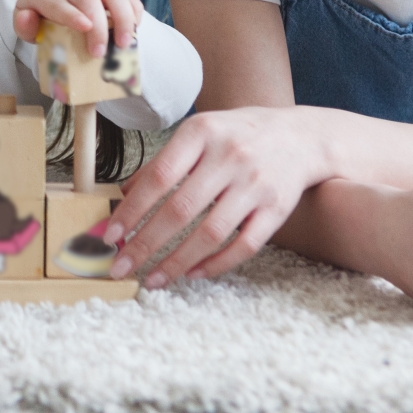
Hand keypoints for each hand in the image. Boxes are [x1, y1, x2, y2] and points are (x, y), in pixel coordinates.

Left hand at [13, 0, 141, 58]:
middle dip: (98, 25)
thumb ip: (24, 25)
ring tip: (125, 43)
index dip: (71, 14)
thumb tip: (28, 19)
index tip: (85, 28)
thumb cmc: (41, 18)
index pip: (57, 2)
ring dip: (122, 17)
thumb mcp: (27, 25)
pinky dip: (133, 10)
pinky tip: (134, 30)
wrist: (54, 2)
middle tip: (100, 52)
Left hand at [100, 106, 322, 287]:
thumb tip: (123, 196)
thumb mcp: (198, 134)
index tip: (111, 235)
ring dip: (177, 261)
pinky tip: (192, 273)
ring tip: (153, 279)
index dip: (132, 210)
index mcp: (201, 133)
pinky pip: (244, 245)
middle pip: (181, 210)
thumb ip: (162, 162)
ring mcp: (255, 184)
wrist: (301, 137)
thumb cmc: (237, 135)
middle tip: (121, 267)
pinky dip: (216, 264)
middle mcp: (229, 157)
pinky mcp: (277, 210)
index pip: (159, 177)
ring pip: (210, 233)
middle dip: (146, 244)